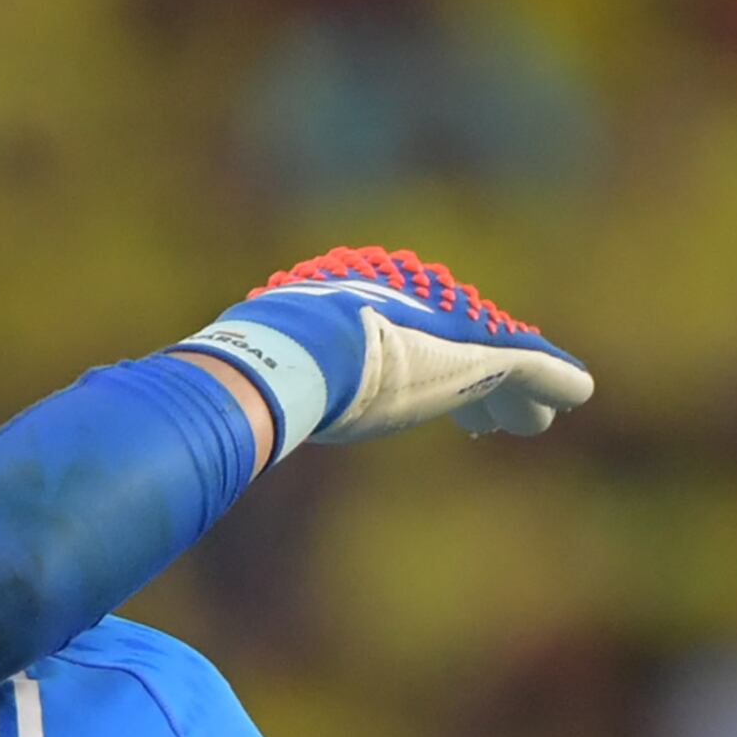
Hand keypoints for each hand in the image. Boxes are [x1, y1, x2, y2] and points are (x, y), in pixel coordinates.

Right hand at [178, 245, 593, 462]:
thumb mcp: (234, 384)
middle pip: (446, 345)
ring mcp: (443, 330)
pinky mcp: (482, 352)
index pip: (392, 338)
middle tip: (487, 416)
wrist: (286, 360)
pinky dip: (554, 381)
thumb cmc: (249, 375)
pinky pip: (533, 366)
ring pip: (494, 360)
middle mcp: (404, 310)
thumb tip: (159, 418)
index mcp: (352, 311)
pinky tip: (577, 396)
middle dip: (469, 383)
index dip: (408, 369)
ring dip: (512, 395)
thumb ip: (220, 397)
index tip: (413, 395)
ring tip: (527, 426)